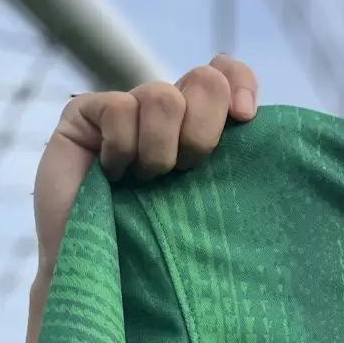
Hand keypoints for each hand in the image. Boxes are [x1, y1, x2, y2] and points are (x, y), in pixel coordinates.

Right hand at [33, 54, 258, 277]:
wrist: (100, 268)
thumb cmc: (158, 246)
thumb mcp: (210, 209)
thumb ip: (233, 171)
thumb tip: (257, 137)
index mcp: (199, 127)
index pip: (228, 73)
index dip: (241, 84)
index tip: (245, 118)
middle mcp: (166, 112)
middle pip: (205, 80)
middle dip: (203, 132)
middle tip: (184, 172)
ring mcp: (126, 108)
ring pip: (164, 98)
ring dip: (159, 152)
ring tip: (143, 181)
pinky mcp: (86, 112)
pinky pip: (120, 109)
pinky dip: (121, 150)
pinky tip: (110, 173)